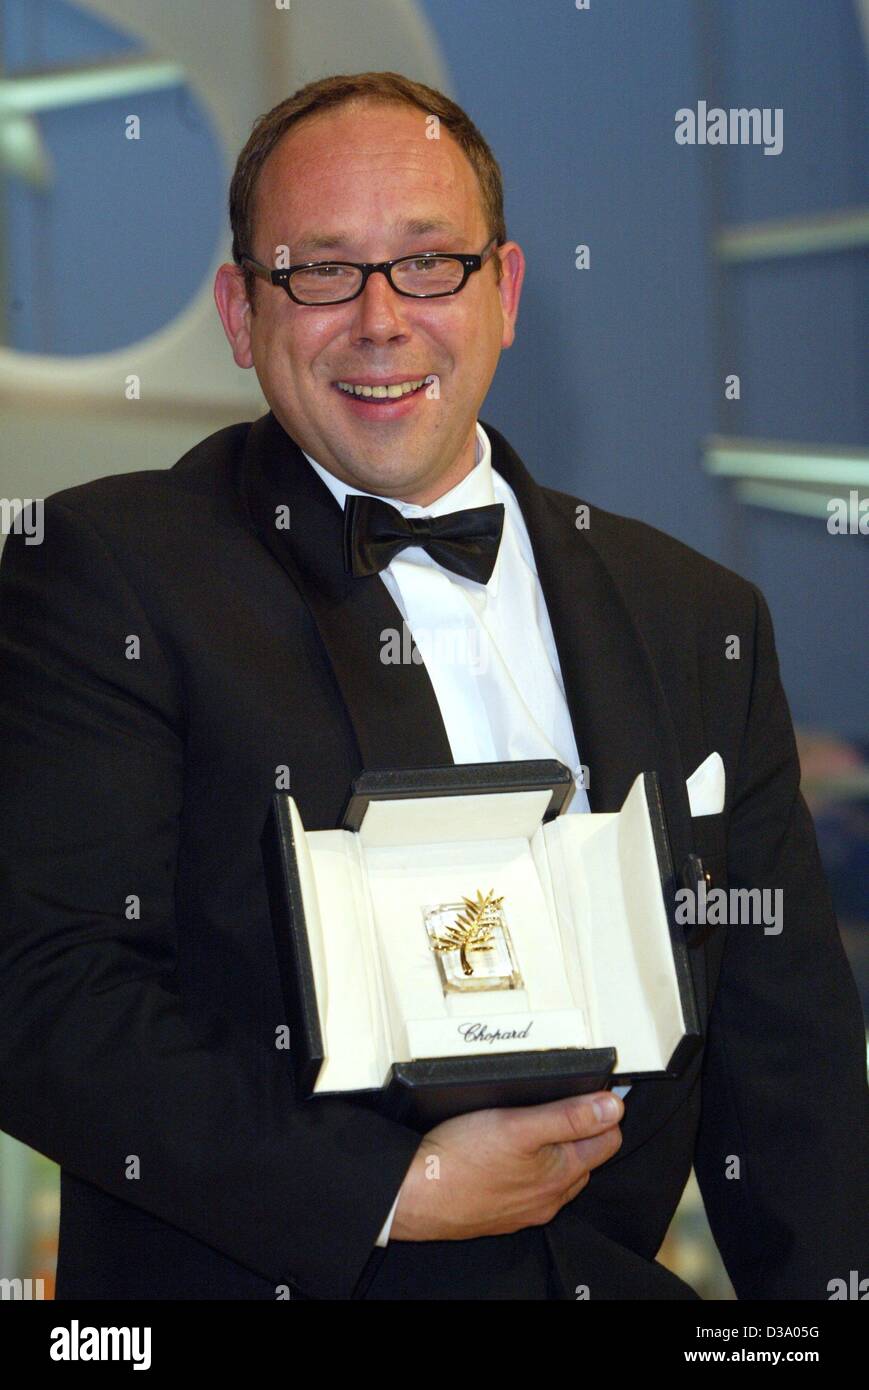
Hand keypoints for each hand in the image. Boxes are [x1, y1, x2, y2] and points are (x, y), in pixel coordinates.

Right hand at [389, 1091, 623, 1240]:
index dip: (603, 1111)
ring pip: (556, 1175)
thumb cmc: (460, 1161)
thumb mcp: (519, 1125)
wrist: (414, 1195)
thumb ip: (569, 1116)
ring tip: (535, 1125)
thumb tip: (613, 1107)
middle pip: (585, 1158)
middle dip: (582, 1130)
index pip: (608, 1141)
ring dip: (555, 1151)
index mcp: (561, 1173)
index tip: (593, 1092)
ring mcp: (525, 1209)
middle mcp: (549, 1198)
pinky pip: (529, 1189)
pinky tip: (507, 1155)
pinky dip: (528, 1170)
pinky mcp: (501, 1213)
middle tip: (563, 1102)